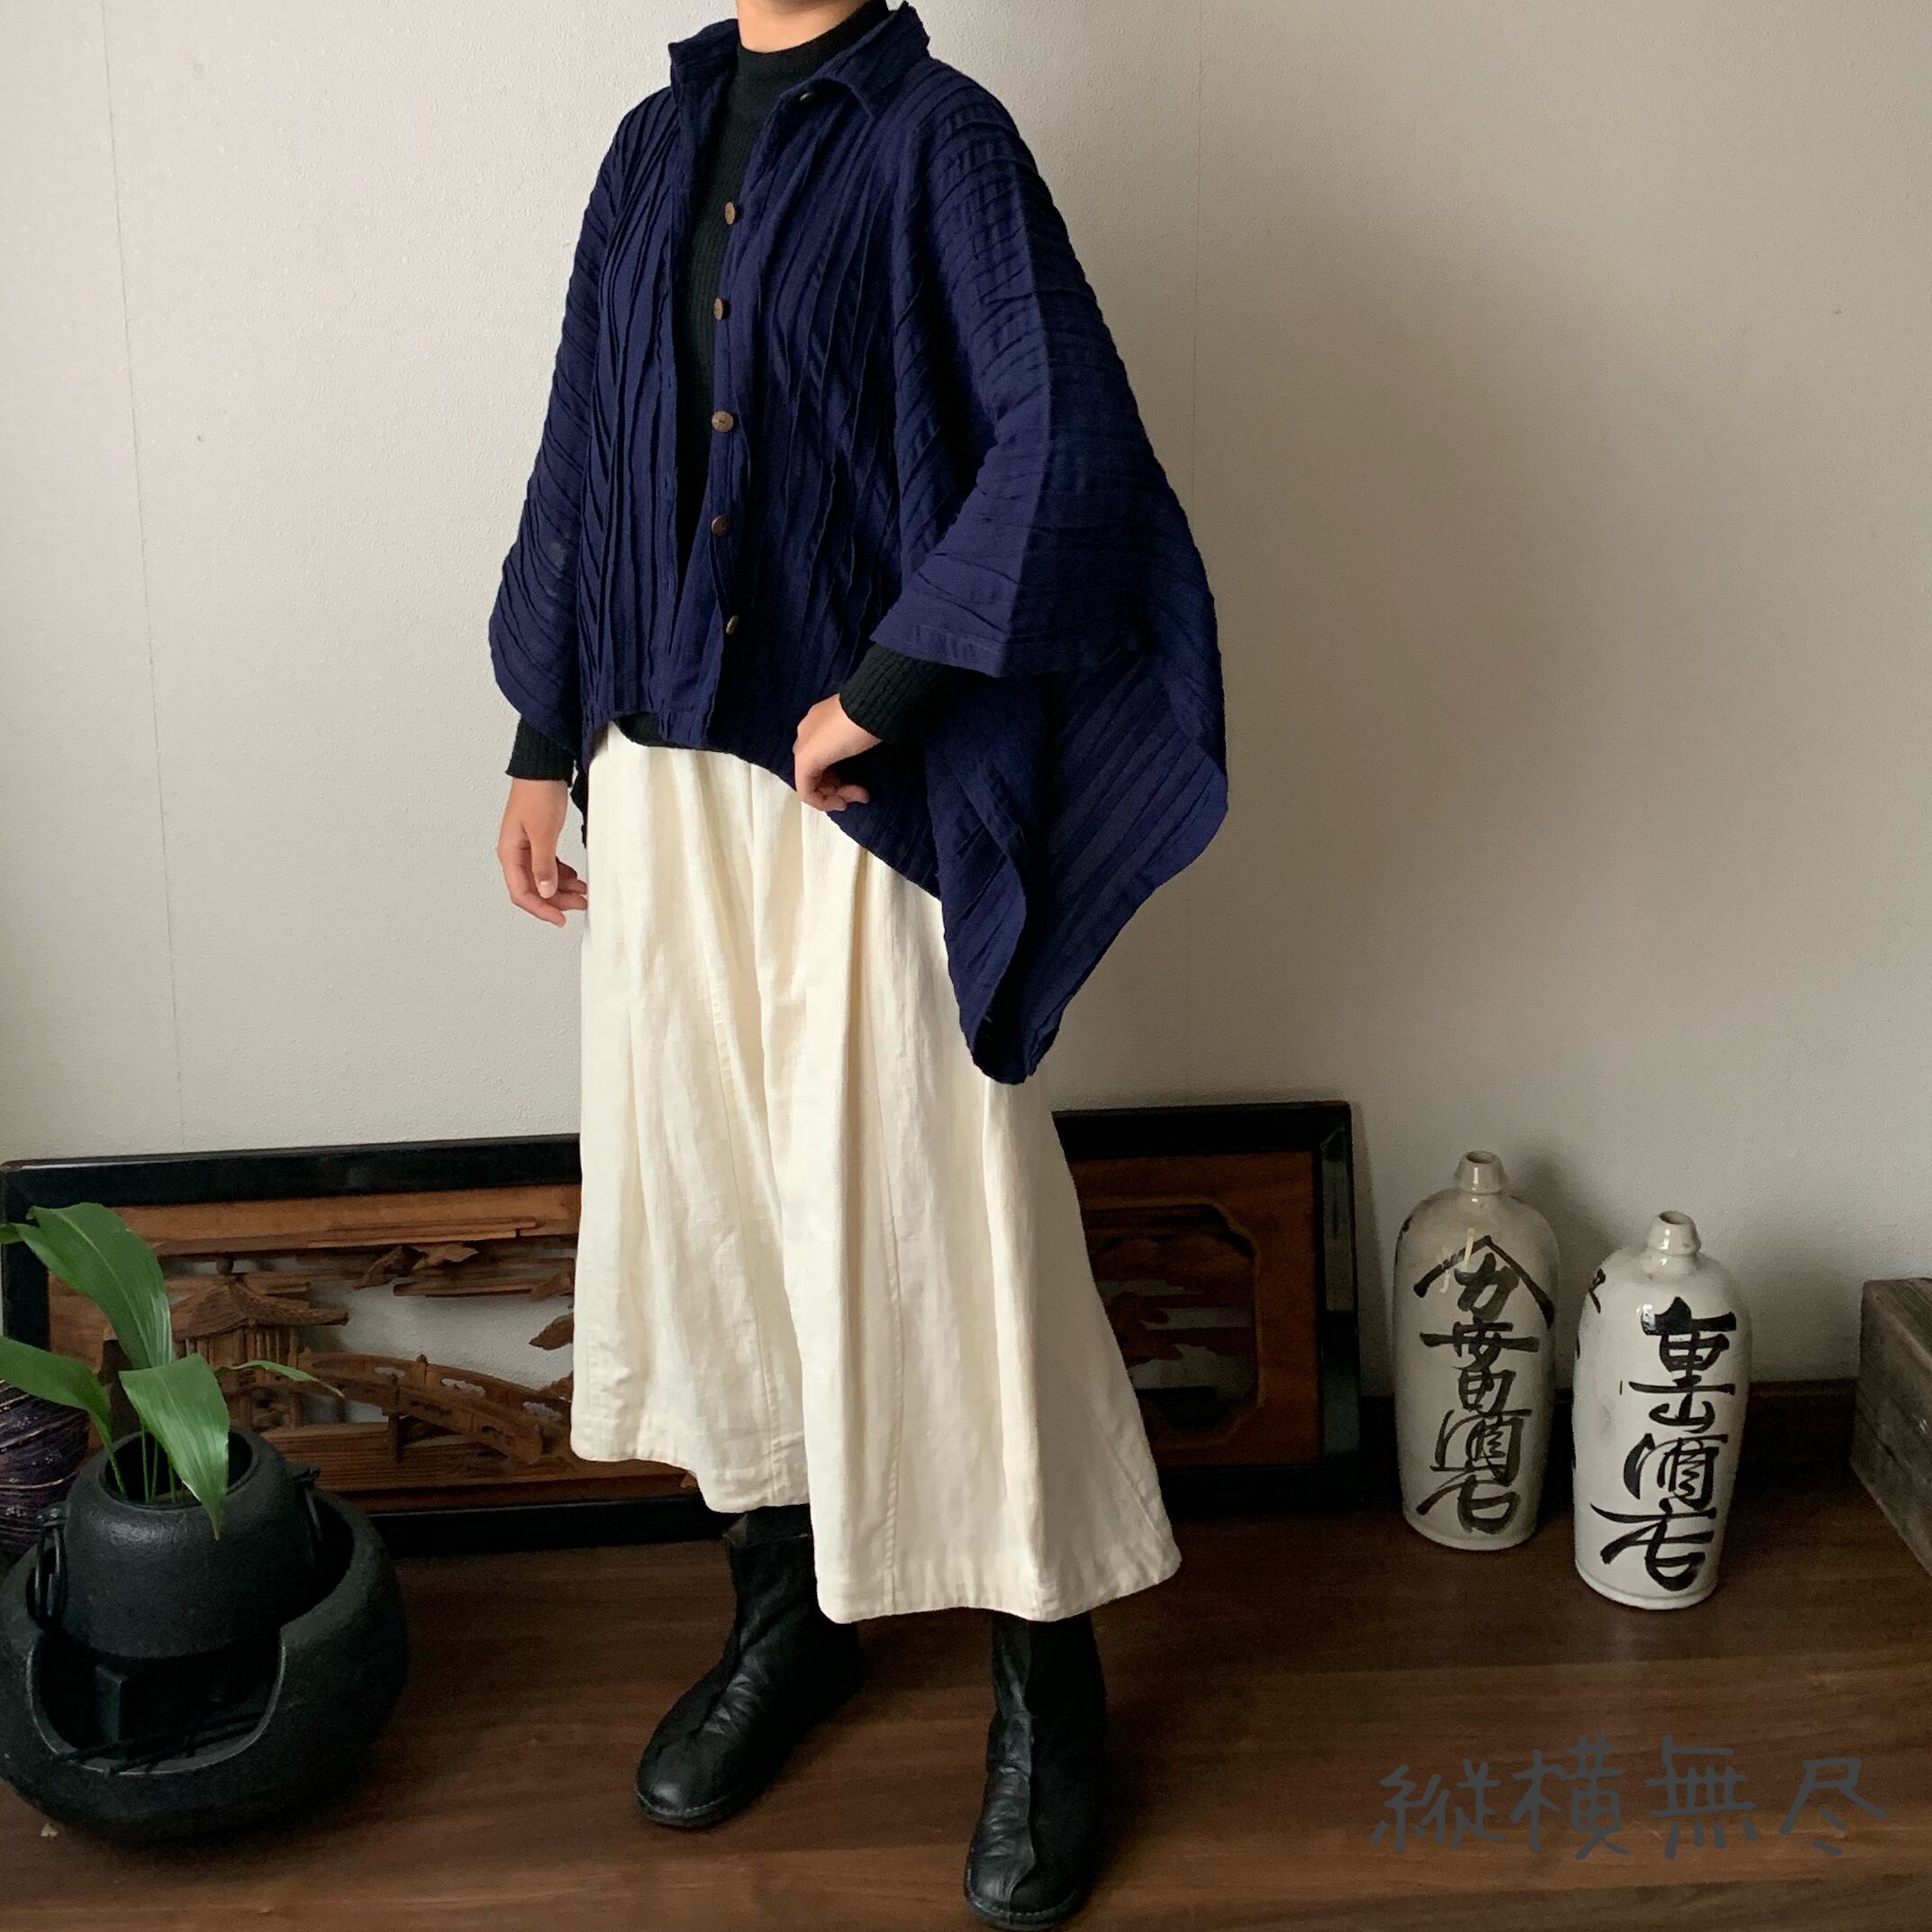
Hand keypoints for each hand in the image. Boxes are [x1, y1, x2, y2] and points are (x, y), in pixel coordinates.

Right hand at [498, 778, 587, 926]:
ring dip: (562, 888)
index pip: (521, 893)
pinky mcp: (538, 840)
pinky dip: (562, 874)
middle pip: (533, 889)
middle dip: (557, 900)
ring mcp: (526, 847)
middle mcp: (515, 853)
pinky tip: (576, 877)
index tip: (560, 919)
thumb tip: (545, 891)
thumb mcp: (543, 832)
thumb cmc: (538, 793)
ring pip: (542, 878)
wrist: (542, 768)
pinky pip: (548, 865)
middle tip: (581, 905)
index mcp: (510, 853)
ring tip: (584, 892)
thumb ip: (544, 864)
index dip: (541, 909)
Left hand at [793, 694, 878, 811]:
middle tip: (863, 794)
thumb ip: (853, 742)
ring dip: (837, 795)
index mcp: (818, 722)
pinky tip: (843, 802)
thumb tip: (856, 754)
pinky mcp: (805, 761)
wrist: (869, 706)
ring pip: (812, 783)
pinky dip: (824, 802)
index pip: (822, 756)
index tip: (863, 782)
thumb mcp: (862, 730)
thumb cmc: (872, 715)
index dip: (841, 775)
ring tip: (861, 796)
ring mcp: (804, 746)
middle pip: (817, 772)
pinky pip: (807, 791)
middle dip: (840, 788)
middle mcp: (806, 733)